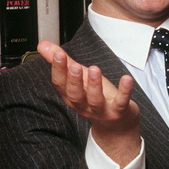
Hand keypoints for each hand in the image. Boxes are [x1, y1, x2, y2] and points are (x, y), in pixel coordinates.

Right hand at [38, 40, 140, 165]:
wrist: (116, 124)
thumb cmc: (95, 96)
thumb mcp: (79, 78)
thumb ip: (63, 62)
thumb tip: (42, 45)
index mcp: (71, 96)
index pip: (61, 84)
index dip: (58, 70)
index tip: (58, 54)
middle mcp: (83, 105)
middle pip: (75, 95)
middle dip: (73, 81)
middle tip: (74, 66)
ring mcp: (101, 110)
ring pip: (95, 100)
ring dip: (94, 85)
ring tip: (94, 69)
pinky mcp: (118, 111)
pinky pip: (121, 102)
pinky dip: (124, 91)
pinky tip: (126, 79)